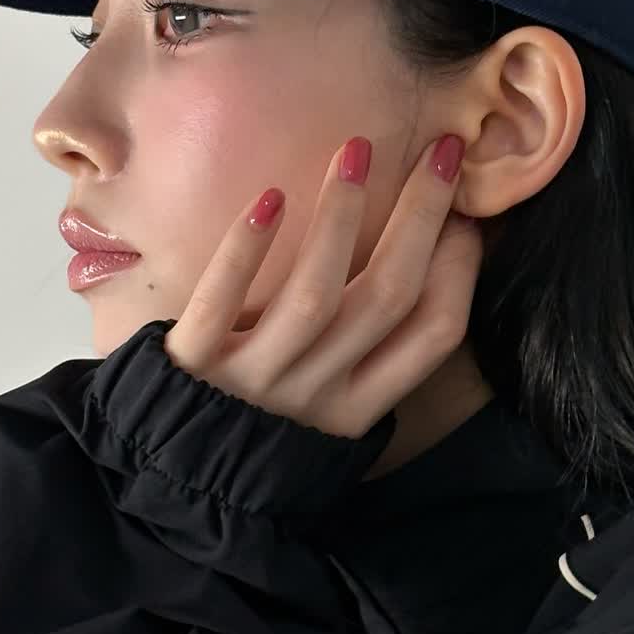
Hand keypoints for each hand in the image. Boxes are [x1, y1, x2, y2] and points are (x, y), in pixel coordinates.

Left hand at [162, 134, 484, 438]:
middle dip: (420, 218)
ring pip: (312, 297)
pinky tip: (272, 197)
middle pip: (386, 298)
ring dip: (339, 219)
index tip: (467, 214)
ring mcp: (252, 380)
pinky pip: (222, 302)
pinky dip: (247, 250)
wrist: (166, 481)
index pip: (432, 334)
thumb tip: (419, 263)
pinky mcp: (192, 362)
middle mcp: (314, 395)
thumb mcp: (326, 413)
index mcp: (357, 409)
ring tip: (355, 152)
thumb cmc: (255, 432)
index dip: (459, 270)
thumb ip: (365, 357)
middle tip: (440, 152)